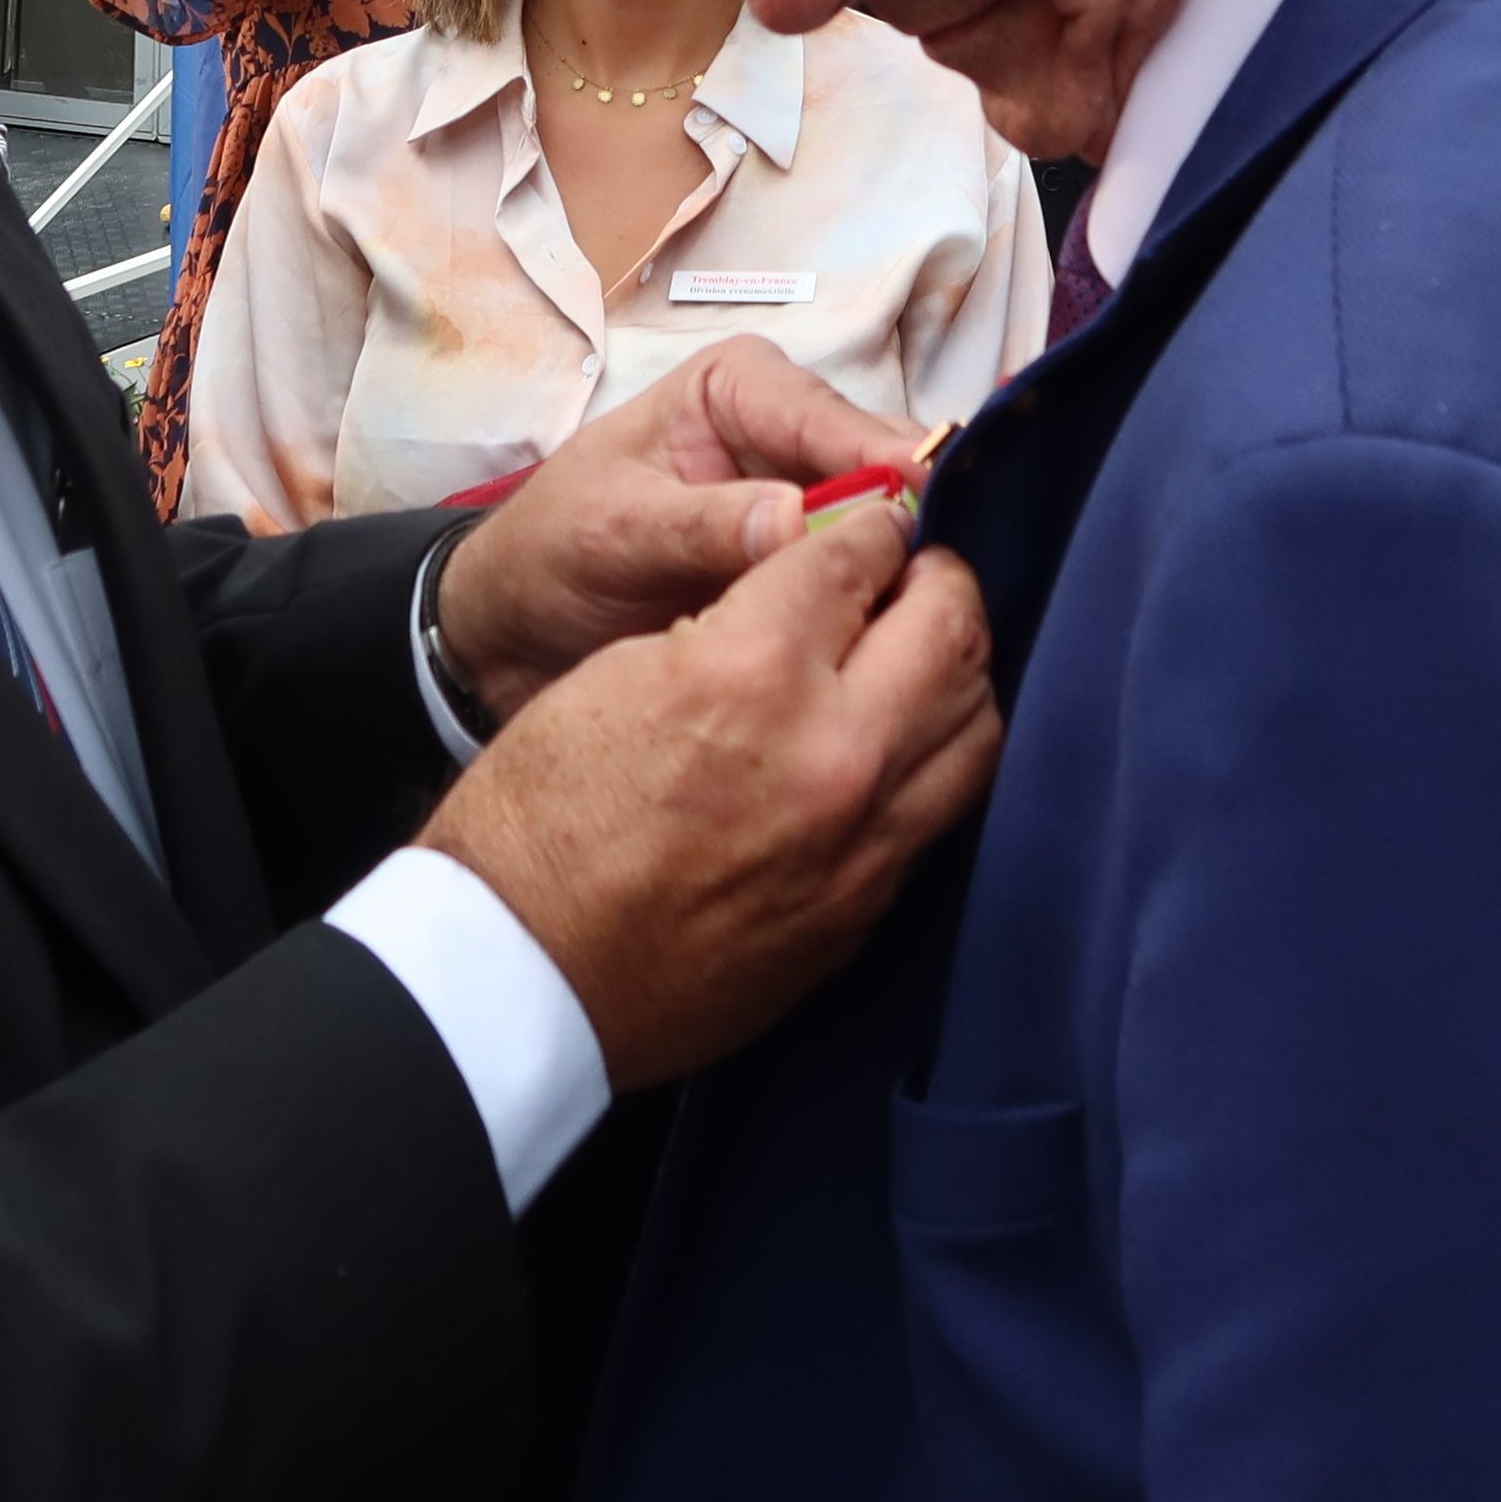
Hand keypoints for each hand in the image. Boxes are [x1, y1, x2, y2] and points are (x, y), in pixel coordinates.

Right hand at [421, 507, 998, 1085]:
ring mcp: (864, 841)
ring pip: (979, 724)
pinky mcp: (867, 911)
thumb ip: (731, 626)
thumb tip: (806, 605)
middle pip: (951, 629)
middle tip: (914, 577)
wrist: (521, 974)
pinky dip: (937, 759)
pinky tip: (901, 746)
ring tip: (920, 660)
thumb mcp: (617, 672)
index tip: (872, 527)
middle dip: (938, 581)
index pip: (859, 556)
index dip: (869, 528)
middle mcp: (835, 751)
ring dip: (957, 672)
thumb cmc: (538, 815)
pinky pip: (944, 810)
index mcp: (753, 669)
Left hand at [437, 338, 925, 716]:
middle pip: (882, 470)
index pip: (834, 418)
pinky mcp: (815, 570)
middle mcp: (792, 432)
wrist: (517, 631)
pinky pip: (869, 583)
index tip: (929, 514)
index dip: (888, 466)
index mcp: (743, 385)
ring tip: (944, 623)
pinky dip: (886, 610)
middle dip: (914, 524)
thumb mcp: (613, 530)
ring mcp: (812, 505)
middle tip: (955, 585)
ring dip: (910, 573)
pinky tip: (910, 648)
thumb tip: (795, 522)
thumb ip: (700, 525)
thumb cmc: (551, 552)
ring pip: (890, 531)